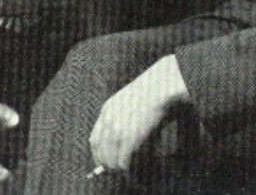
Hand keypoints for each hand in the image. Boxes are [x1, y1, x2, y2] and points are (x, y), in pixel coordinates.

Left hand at [89, 55, 189, 172]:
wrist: (161, 87)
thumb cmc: (153, 92)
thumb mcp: (133, 103)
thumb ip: (125, 119)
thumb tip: (128, 141)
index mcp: (107, 109)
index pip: (95, 138)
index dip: (99, 152)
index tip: (106, 160)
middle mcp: (108, 120)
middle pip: (100, 151)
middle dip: (107, 163)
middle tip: (118, 170)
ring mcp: (117, 129)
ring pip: (111, 160)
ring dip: (119, 168)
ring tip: (130, 169)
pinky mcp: (128, 138)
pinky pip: (123, 162)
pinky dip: (128, 169)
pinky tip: (134, 169)